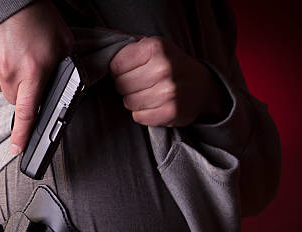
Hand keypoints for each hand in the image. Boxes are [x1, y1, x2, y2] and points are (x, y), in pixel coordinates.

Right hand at [0, 0, 72, 154]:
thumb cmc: (36, 16)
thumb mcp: (62, 42)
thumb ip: (62, 69)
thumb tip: (63, 85)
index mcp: (33, 71)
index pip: (27, 112)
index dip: (23, 135)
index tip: (18, 150)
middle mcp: (9, 73)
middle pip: (15, 100)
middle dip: (24, 92)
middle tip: (31, 71)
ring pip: (1, 88)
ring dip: (10, 79)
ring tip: (17, 55)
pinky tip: (5, 50)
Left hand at [109, 36, 230, 126]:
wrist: (202, 87)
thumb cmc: (172, 66)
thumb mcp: (154, 47)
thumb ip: (128, 47)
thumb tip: (99, 43)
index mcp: (156, 47)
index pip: (116, 65)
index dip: (119, 71)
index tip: (130, 71)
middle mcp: (163, 68)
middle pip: (121, 85)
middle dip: (126, 86)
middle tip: (140, 84)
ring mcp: (168, 92)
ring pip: (128, 102)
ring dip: (134, 101)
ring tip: (148, 94)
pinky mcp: (170, 112)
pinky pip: (138, 117)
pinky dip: (143, 113)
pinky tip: (154, 105)